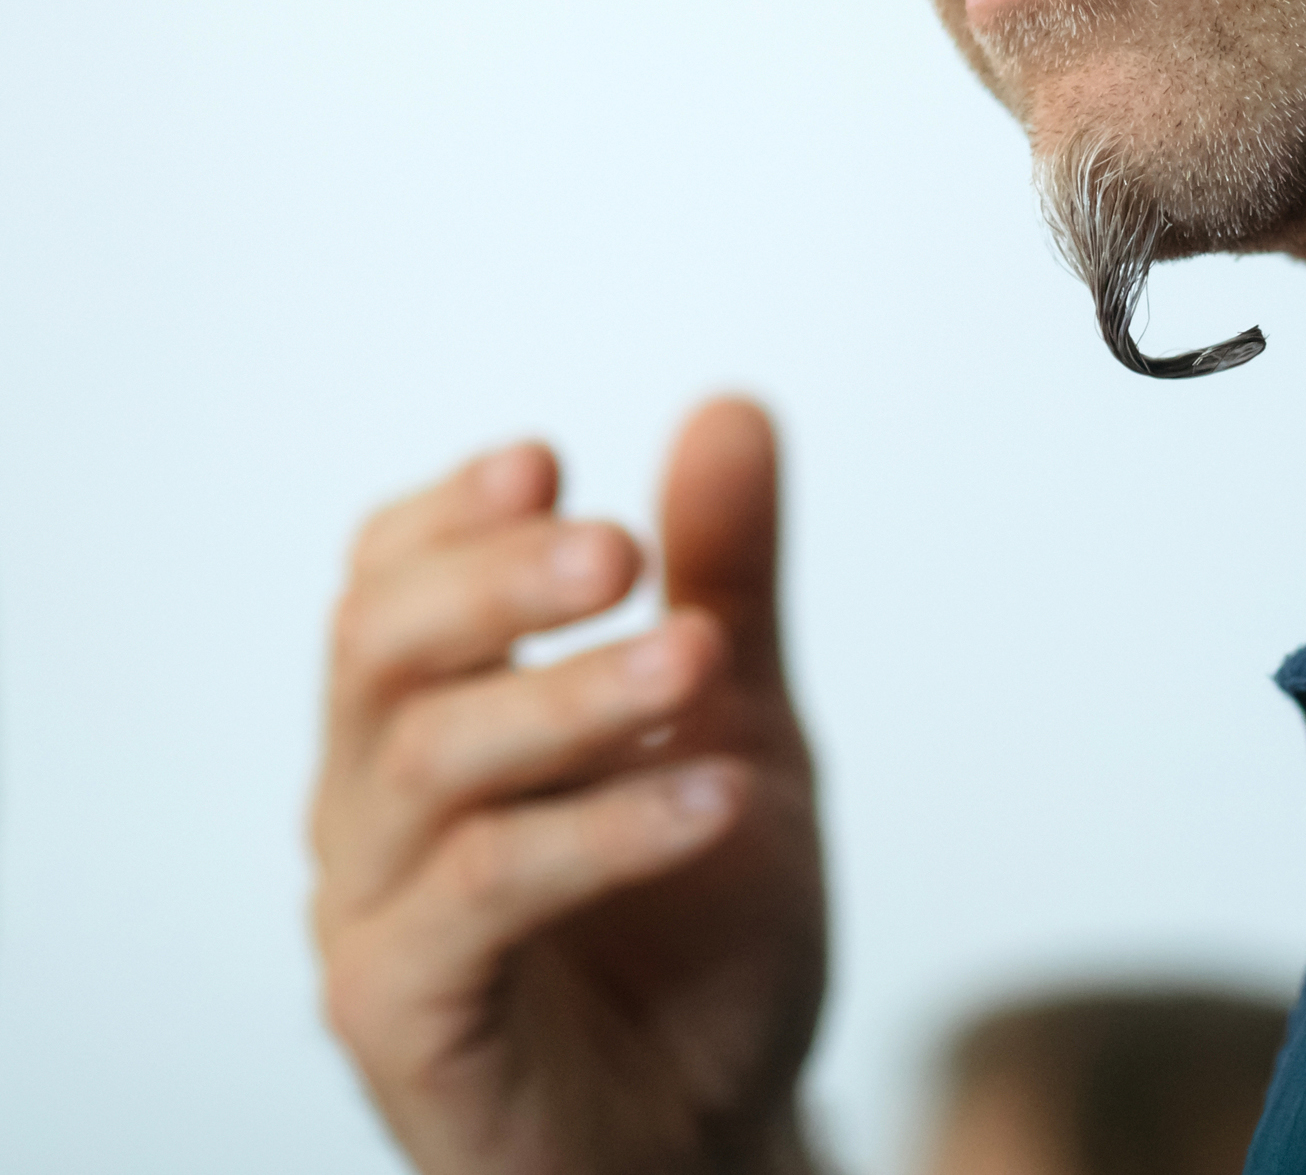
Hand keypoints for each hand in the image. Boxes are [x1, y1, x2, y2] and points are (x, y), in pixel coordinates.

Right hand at [310, 397, 826, 1174]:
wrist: (718, 1127)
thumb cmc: (699, 924)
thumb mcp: (737, 717)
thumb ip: (726, 575)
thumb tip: (730, 403)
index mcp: (424, 721)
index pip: (384, 585)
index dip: (451, 515)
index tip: (548, 459)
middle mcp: (369, 811)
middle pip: (378, 651)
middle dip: (498, 579)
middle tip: (621, 543)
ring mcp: (373, 917)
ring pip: (429, 763)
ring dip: (575, 696)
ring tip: (703, 656)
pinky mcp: (406, 1021)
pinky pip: (481, 898)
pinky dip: (605, 829)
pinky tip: (717, 798)